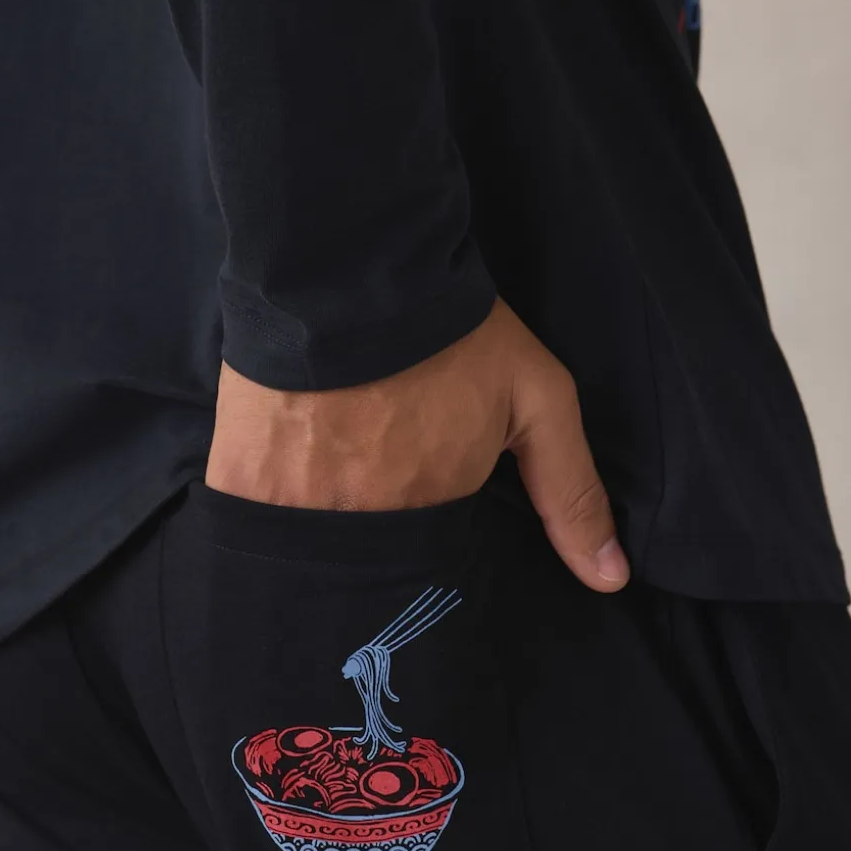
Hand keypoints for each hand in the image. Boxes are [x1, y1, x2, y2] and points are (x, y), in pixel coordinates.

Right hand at [206, 299, 629, 591]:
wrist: (350, 270)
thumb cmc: (453, 333)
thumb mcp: (537, 400)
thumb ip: (571, 492)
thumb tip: (611, 581)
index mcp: (434, 514)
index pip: (431, 571)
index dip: (429, 540)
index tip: (424, 509)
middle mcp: (363, 528)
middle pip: (368, 568)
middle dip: (375, 540)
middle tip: (374, 482)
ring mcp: (294, 510)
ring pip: (308, 554)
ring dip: (320, 527)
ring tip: (327, 475)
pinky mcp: (239, 483)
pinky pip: (253, 527)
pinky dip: (267, 512)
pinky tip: (279, 475)